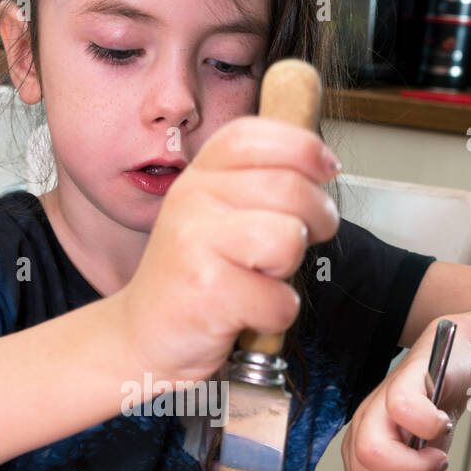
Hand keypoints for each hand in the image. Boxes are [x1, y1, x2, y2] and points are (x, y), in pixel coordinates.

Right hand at [112, 115, 339, 384]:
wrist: (144, 334)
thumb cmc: (194, 276)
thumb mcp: (216, 215)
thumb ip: (259, 185)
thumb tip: (324, 166)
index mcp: (199, 175)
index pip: (255, 136)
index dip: (304, 147)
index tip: (326, 171)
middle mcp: (192, 199)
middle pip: (291, 188)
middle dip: (317, 219)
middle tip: (296, 242)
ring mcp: (195, 244)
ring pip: (290, 238)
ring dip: (290, 269)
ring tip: (260, 278)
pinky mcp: (208, 292)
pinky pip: (281, 301)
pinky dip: (275, 316)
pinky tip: (246, 313)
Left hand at [340, 319, 470, 470]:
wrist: (459, 364)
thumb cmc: (434, 415)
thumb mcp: (422, 469)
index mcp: (362, 463)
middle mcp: (362, 437)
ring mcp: (377, 410)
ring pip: (373, 457)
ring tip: (439, 465)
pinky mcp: (400, 385)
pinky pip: (404, 413)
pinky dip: (430, 428)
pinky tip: (442, 428)